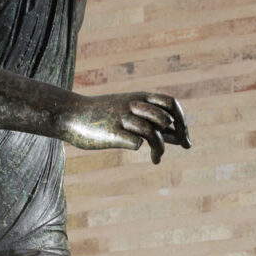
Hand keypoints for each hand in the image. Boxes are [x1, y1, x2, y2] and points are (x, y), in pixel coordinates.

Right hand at [60, 91, 189, 162]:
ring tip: (157, 158)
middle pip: (166, 117)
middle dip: (179, 133)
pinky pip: (135, 142)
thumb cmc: (104, 116)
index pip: (171, 103)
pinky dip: (144, 149)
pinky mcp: (111, 133)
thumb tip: (180, 136)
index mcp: (139, 98)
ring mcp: (122, 119)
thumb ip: (153, 122)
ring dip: (161, 148)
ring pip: (152, 131)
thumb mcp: (130, 113)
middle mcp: (133, 106)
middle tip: (182, 146)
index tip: (186, 139)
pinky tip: (145, 156)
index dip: (183, 121)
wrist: (70, 114)